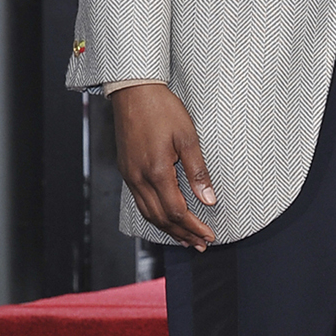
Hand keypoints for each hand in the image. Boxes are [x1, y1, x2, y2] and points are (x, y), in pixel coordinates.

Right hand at [111, 83, 216, 248]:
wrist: (133, 91)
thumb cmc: (162, 109)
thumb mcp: (188, 138)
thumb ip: (198, 172)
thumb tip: (209, 200)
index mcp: (157, 172)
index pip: (177, 211)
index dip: (194, 227)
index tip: (209, 236)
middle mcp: (139, 178)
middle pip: (161, 218)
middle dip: (182, 234)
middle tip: (201, 244)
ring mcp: (129, 175)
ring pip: (148, 213)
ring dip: (167, 229)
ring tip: (185, 239)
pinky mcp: (125, 170)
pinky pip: (139, 201)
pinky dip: (154, 215)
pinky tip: (164, 218)